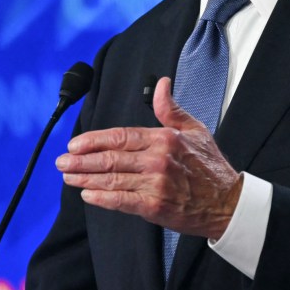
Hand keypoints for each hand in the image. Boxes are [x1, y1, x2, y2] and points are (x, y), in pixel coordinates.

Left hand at [55, 76, 242, 239]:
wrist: (227, 202)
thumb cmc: (210, 166)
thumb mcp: (194, 129)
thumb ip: (170, 108)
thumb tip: (161, 83)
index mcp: (164, 138)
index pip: (120, 136)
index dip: (94, 140)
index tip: (75, 144)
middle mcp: (157, 159)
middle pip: (110, 158)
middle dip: (81, 160)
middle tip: (61, 162)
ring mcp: (155, 184)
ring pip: (111, 179)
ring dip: (85, 178)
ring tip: (67, 177)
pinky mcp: (154, 206)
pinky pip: (121, 201)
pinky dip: (101, 198)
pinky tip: (87, 194)